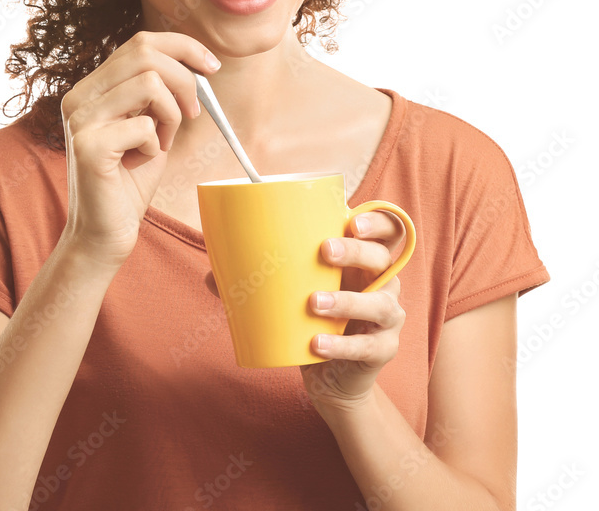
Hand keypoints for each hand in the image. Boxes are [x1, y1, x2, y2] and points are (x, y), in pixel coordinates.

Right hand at [60, 30, 218, 268]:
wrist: (106, 232)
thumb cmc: (130, 179)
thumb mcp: (151, 125)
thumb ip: (160, 93)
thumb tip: (196, 65)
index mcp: (92, 87)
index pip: (139, 43)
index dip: (182, 47)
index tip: (211, 66)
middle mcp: (79, 96)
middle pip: (145, 53)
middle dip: (184, 80)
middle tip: (193, 113)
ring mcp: (80, 119)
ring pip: (150, 83)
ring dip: (171, 115)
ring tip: (162, 142)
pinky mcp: (88, 145)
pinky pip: (145, 125)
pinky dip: (156, 144)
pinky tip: (141, 162)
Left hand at [202, 210, 406, 412]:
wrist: (333, 379)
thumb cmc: (314, 321)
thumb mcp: (295, 294)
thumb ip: (262, 281)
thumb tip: (210, 276)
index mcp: (366, 260)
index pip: (388, 230)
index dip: (376, 222)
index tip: (351, 220)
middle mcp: (384, 284)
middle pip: (383, 258)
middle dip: (355, 251)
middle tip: (324, 251)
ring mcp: (388, 318)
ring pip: (380, 303)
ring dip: (347, 300)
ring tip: (313, 303)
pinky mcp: (383, 350)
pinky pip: (367, 346)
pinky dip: (341, 345)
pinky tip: (316, 344)